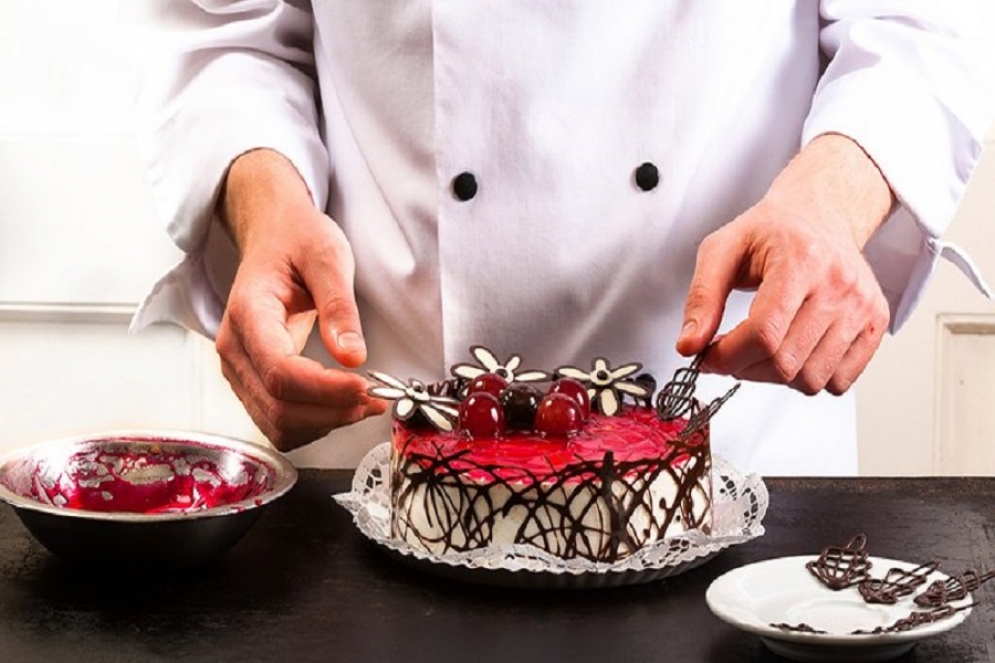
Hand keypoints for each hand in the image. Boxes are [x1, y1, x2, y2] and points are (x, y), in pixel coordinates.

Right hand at [215, 149, 386, 449]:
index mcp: (249, 312)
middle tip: (375, 398)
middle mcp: (235, 347)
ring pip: (276, 424)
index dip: (325, 389)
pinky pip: (277, 421)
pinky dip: (312, 424)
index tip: (365, 385)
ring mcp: (239, 368)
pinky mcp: (251, 381)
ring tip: (363, 403)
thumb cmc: (296, 240)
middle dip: (332, 412)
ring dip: (324, 423)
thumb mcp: (327, 257)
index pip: (281, 372)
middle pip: (278, 407)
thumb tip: (352, 356)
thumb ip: (339, 306)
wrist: (273, 235)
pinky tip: (339, 406)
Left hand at [676, 134, 894, 394]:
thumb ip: (701, 298)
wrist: (821, 213)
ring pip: (812, 380)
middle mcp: (840, 284)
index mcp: (802, 260)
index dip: (727, 357)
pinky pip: (840, 382)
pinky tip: (793, 351)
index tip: (707, 357)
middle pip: (785, 363)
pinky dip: (809, 377)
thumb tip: (689, 345)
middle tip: (730, 352)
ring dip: (775, 377)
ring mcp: (863, 306)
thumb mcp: (722, 249)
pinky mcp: (876, 323)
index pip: (763, 334)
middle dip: (744, 368)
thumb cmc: (771, 230)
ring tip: (762, 349)